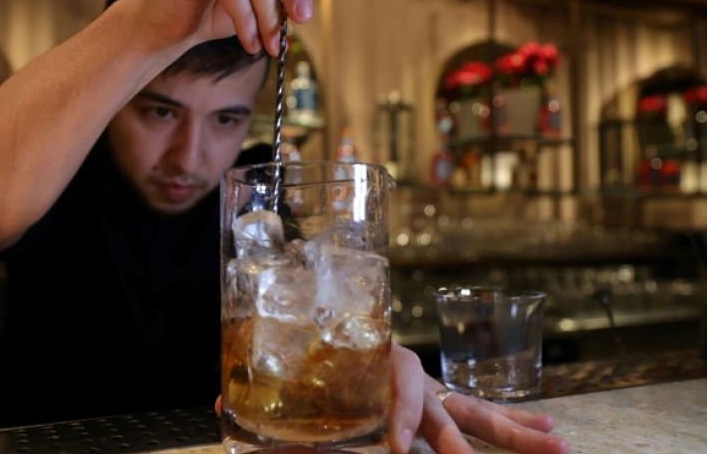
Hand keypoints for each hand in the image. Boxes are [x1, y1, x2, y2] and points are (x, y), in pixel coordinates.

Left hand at [214, 343, 570, 453]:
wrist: (332, 339)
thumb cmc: (314, 367)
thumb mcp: (291, 387)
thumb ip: (264, 402)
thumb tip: (225, 404)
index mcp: (373, 363)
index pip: (396, 382)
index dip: (400, 414)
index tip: (398, 448)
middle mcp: (408, 374)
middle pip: (446, 405)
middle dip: (466, 440)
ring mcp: (429, 390)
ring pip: (475, 412)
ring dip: (514, 430)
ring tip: (557, 444)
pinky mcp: (438, 404)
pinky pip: (479, 414)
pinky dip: (514, 423)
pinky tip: (550, 432)